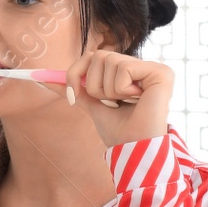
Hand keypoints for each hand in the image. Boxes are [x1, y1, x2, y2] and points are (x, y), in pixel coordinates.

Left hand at [53, 49, 173, 146]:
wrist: (134, 150)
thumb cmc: (119, 132)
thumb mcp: (92, 106)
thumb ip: (75, 90)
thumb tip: (45, 80)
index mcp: (130, 73)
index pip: (93, 57)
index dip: (75, 72)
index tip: (61, 90)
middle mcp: (143, 67)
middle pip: (97, 55)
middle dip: (93, 85)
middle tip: (109, 103)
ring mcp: (153, 69)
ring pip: (109, 61)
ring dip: (108, 90)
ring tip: (125, 104)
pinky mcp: (161, 72)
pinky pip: (123, 68)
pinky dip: (121, 89)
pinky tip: (137, 100)